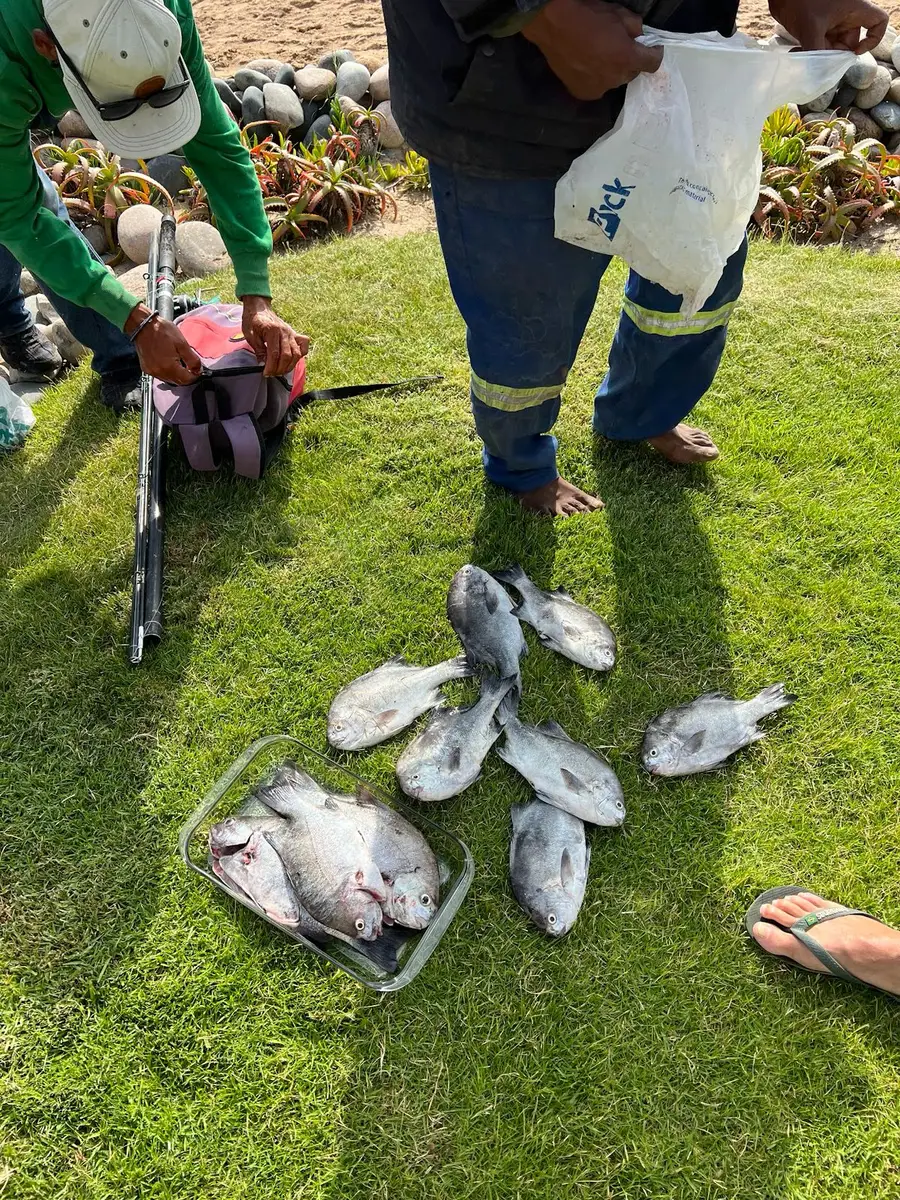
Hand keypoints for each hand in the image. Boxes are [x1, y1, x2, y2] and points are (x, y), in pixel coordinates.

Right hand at [125, 304, 201, 384]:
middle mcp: (160, 372)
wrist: (143, 325)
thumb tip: (198, 370)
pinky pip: (161, 376)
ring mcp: (152, 372)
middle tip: (190, 366)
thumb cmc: (161, 331)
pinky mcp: (147, 369)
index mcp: (169, 367)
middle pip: (178, 382)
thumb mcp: (182, 343)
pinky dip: (168, 372)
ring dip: (177, 375)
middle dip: (186, 376)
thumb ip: (192, 359)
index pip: (187, 380)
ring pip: (170, 380)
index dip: (195, 375)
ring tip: (179, 362)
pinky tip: (169, 363)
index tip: (197, 369)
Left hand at [241, 295, 307, 376]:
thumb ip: (258, 350)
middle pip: (287, 356)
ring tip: (280, 371)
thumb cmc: (253, 321)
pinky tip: (293, 360)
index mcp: (272, 330)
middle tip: (272, 374)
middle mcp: (284, 331)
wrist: (259, 308)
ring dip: (289, 366)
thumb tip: (264, 365)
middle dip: (279, 368)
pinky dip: (301, 355)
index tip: (266, 373)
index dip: (271, 367)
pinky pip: (303, 346)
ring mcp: (291, 333)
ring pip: (296, 354)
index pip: (275, 354)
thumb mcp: (250, 335)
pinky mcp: (295, 334)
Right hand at [522, 0, 662, 101]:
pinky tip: (588, 66)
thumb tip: (639, 36)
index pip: (653, 63)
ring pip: (614, 81)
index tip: (650, 47)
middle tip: (620, 48)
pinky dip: (597, 78)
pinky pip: (597, 86)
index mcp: (627, 58)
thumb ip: (635, 27)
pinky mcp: (583, 93)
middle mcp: (615, 78)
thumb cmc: (587, 15)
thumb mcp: (619, 13)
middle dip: (630, 61)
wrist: (553, 24)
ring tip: (601, 57)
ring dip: (613, 71)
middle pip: (632, 73)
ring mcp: (598, 89)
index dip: (654, 53)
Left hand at [769, 0, 887, 50]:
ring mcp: (833, 22)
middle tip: (816, 59)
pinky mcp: (819, 27)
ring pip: (833, 47)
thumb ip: (817, 54)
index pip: (878, 22)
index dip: (873, 39)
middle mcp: (847, 16)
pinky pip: (821, 45)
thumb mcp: (810, 29)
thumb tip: (820, 76)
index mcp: (855, 9)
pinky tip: (796, 50)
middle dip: (834, 54)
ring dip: (818, 55)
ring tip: (801, 52)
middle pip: (850, 43)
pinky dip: (811, 51)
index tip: (855, 51)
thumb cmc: (801, 1)